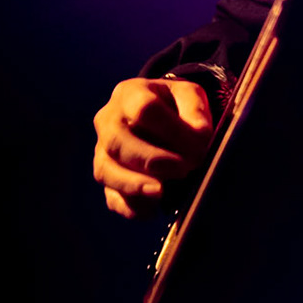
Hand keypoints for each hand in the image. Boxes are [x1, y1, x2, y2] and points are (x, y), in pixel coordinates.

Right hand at [92, 77, 213, 218]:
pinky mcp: (107, 178)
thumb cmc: (174, 105)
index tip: (198, 146)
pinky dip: (130, 206)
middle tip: (183, 169)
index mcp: (129, 93)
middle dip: (151, 159)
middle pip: (117, 141)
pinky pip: (111, 196)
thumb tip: (199, 137)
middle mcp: (108, 121)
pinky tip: (151, 209)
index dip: (172, 131)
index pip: (144, 109)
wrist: (157, 116)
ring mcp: (102, 151)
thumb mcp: (189, 95)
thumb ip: (196, 112)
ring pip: (106, 170)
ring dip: (134, 184)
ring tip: (161, 192)